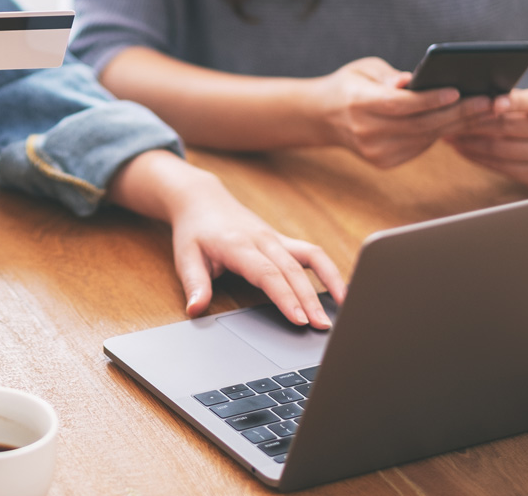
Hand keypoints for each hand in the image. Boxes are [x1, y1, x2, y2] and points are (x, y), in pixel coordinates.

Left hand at [109, 152, 346, 326]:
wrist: (202, 200)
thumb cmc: (195, 231)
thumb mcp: (186, 257)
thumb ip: (194, 284)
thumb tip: (195, 310)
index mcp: (238, 245)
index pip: (267, 273)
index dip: (285, 296)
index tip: (299, 319)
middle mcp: (262, 239)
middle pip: (292, 270)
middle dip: (310, 299)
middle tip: (323, 327)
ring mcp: (276, 238)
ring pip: (310, 257)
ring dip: (328, 282)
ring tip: (342, 310)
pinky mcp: (283, 240)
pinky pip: (312, 252)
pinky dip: (329, 269)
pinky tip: (340, 290)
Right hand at [315, 58, 492, 167]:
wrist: (322, 117)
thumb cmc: (350, 85)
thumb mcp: (364, 69)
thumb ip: (390, 76)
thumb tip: (412, 81)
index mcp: (358, 103)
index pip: (401, 104)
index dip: (431, 99)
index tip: (459, 90)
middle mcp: (366, 131)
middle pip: (420, 124)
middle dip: (459, 113)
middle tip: (490, 102)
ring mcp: (375, 151)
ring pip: (426, 138)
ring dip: (458, 125)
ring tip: (486, 111)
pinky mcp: (384, 162)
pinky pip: (421, 147)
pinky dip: (443, 134)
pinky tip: (464, 122)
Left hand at [444, 87, 527, 190]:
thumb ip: (518, 97)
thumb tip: (475, 94)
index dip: (513, 102)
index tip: (492, 101)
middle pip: (507, 127)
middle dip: (473, 122)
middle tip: (449, 117)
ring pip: (499, 149)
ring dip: (469, 142)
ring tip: (449, 134)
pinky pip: (500, 167)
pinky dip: (477, 157)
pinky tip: (461, 149)